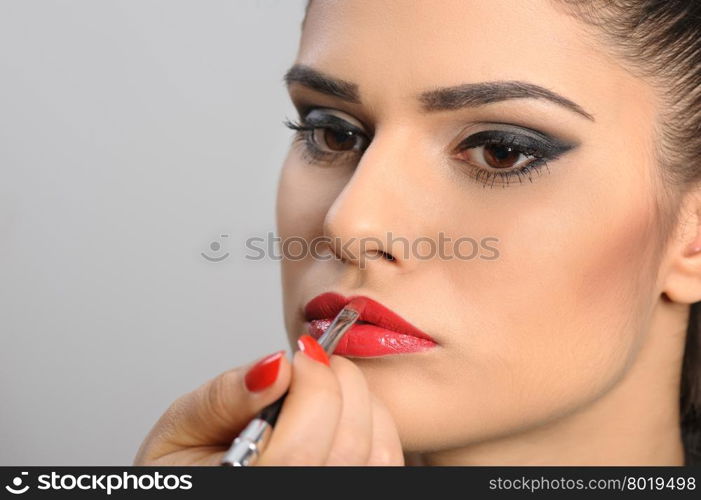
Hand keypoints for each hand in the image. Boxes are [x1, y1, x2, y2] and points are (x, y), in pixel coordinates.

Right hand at [133, 335, 403, 465]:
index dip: (312, 387)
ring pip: (376, 454)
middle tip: (314, 360)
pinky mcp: (353, 490)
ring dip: (361, 400)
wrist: (198, 483)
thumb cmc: (186, 470)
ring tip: (328, 382)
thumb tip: (275, 368)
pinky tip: (345, 408)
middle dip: (339, 383)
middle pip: (346, 447)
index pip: (300, 450)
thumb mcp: (181, 430)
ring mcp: (332, 498)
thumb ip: (224, 398)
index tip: (299, 357)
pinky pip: (386, 461)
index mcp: (244, 489)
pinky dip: (376, 421)